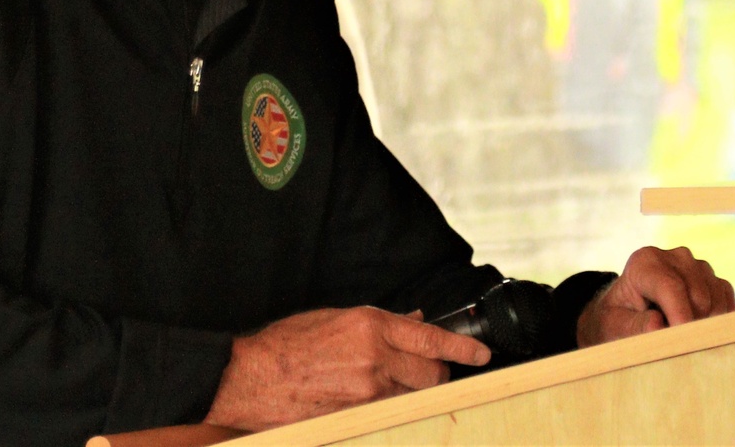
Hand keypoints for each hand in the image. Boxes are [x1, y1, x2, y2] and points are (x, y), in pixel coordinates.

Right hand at [204, 306, 489, 430]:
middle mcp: (375, 357)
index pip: (430, 337)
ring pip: (413, 395)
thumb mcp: (335, 318)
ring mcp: (368, 392)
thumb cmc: (288, 343)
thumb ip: (379, 322)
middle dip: (435, 372)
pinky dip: (390, 404)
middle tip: (425, 369)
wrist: (253, 377)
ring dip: (411, 390)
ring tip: (387, 382)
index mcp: (369, 325)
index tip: (480, 353)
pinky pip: (390, 411)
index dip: (461, 346)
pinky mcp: (358, 416)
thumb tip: (413, 321)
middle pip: (431, 373)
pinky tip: (371, 397)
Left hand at [577, 245, 734, 346]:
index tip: (683, 342)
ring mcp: (699, 267)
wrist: (632, 310)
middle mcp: (675, 257)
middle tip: (674, 343)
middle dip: (691, 327)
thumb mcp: (616, 324)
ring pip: (717, 305)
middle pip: (698, 300)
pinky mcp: (716, 282)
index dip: (680, 317)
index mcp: (645, 261)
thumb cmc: (620, 318)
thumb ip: (635, 325)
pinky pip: (729, 307)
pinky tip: (696, 328)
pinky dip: (718, 324)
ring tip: (679, 332)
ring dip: (705, 327)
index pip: (670, 288)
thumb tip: (659, 325)